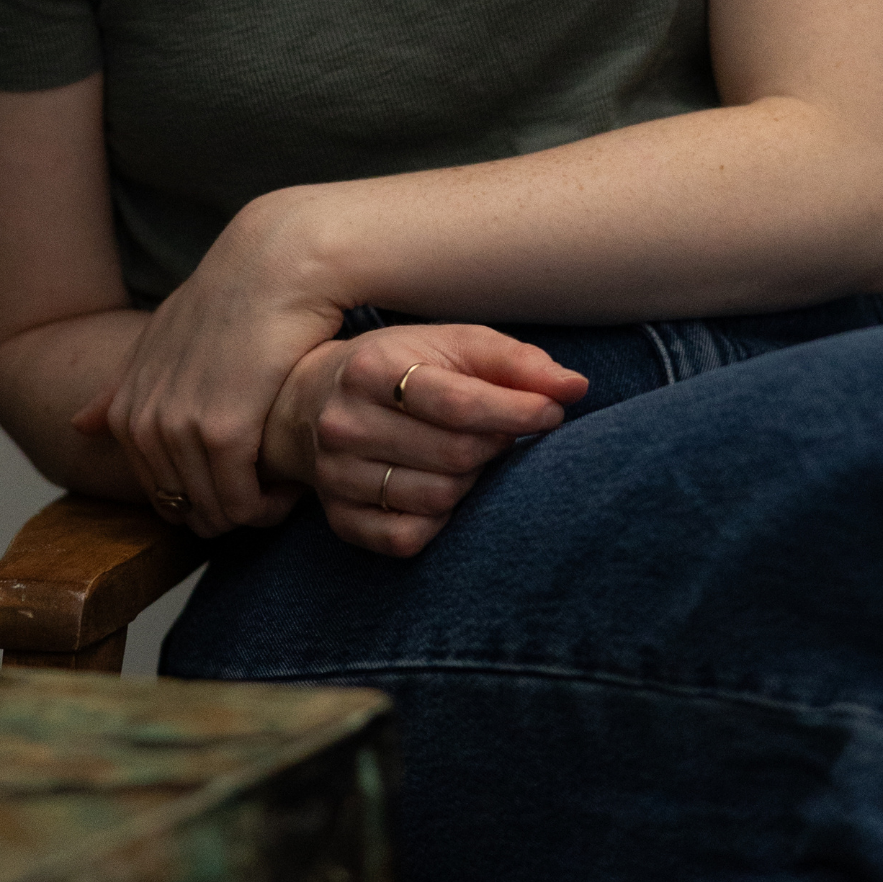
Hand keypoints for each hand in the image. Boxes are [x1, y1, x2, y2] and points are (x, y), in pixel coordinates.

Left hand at [69, 194, 348, 534]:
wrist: (272, 266)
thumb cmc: (227, 302)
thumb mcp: (160, 342)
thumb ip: (121, 387)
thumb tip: (77, 424)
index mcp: (127, 410)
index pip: (160, 495)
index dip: (203, 500)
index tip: (241, 480)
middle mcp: (145, 423)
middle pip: (186, 510)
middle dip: (228, 512)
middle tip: (268, 491)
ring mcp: (180, 429)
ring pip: (216, 512)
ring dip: (253, 512)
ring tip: (283, 486)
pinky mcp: (223, 432)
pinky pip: (243, 503)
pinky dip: (269, 506)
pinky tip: (290, 484)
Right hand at [261, 322, 586, 558]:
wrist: (306, 402)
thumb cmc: (396, 366)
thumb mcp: (450, 343)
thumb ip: (515, 362)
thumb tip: (576, 387)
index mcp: (371, 370)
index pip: (459, 404)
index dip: (518, 411)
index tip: (552, 411)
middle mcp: (346, 424)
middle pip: (454, 456)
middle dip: (496, 445)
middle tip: (503, 431)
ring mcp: (337, 477)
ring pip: (437, 500)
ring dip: (470, 480)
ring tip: (467, 456)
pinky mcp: (340, 519)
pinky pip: (408, 538)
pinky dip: (438, 520)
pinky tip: (439, 488)